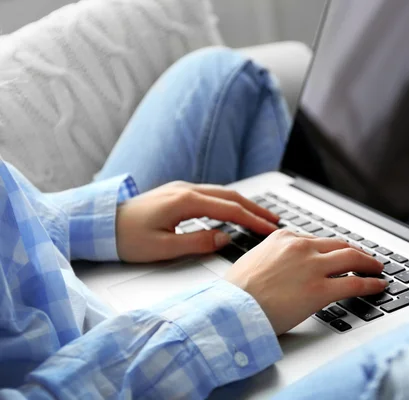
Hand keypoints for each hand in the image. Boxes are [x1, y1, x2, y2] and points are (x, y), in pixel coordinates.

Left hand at [116, 181, 278, 262]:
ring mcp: (181, 189)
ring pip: (222, 193)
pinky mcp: (176, 193)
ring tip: (261, 216)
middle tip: (274, 221)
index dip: (253, 220)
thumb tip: (225, 238)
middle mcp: (186, 190)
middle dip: (255, 208)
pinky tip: (234, 211)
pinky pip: (211, 194)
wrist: (99, 224)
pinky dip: (229, 203)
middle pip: (230, 196)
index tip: (270, 230)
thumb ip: (197, 242)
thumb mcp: (163, 248)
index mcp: (185, 201)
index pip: (229, 209)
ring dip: (243, 204)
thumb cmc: (126, 238)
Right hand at [225, 230, 387, 334]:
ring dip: (369, 263)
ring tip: (377, 268)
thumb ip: (273, 256)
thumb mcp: (254, 260)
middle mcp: (301, 248)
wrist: (232, 309)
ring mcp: (313, 267)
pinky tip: (378, 285)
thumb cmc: (237, 292)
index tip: (339, 254)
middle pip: (339, 245)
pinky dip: (371, 283)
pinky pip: (355, 283)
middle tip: (365, 258)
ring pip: (352, 258)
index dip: (333, 249)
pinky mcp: (320, 290)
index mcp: (284, 238)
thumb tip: (281, 265)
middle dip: (355, 252)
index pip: (317, 241)